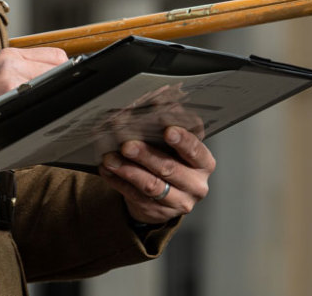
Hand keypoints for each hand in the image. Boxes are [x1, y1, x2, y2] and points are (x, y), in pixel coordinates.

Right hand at [0, 47, 67, 119]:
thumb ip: (26, 70)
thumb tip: (59, 76)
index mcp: (10, 55)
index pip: (55, 56)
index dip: (62, 70)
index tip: (64, 81)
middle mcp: (12, 62)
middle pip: (58, 67)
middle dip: (60, 83)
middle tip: (55, 96)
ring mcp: (13, 78)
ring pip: (52, 83)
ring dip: (52, 96)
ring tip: (42, 106)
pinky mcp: (12, 94)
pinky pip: (41, 99)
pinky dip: (42, 108)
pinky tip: (34, 114)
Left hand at [98, 126, 214, 224]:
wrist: (170, 194)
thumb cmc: (173, 159)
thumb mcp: (177, 144)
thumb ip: (169, 126)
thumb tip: (154, 101)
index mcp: (203, 162)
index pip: (196, 150)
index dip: (183, 141)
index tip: (168, 130)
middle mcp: (195, 184)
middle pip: (169, 168)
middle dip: (146, 155)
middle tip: (127, 144)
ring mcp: (178, 201)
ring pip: (151, 185)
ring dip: (127, 170)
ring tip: (110, 158)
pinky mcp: (158, 211)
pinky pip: (135, 196)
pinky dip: (118, 181)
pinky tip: (107, 170)